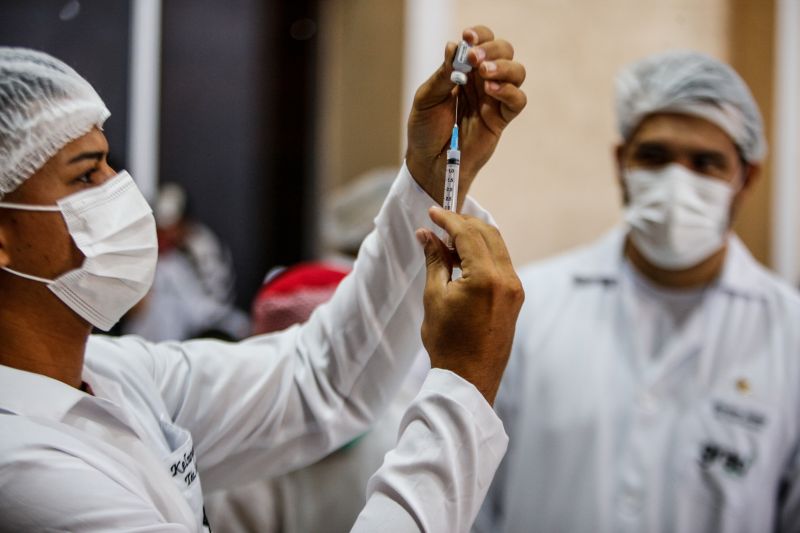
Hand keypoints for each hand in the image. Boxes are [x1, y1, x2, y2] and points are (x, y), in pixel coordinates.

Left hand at [406, 26, 526, 207]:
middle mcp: (482, 81)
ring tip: (484, 72)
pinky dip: (509, 91)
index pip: (481, 43)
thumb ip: (442, 75)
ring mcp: (493, 100)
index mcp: (464, 70)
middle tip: (475, 58)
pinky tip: (491, 90)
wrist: (429, 163)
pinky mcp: (501, 119)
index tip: (468, 36)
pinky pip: (518, 100)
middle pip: (504, 51)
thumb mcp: (426, 99)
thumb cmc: (425, 130)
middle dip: (492, 49)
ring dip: (504, 67)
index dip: (480, 35)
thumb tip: (454, 47)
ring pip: (517, 72)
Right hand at [416, 207, 523, 404]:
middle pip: (488, 234)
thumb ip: (434, 260)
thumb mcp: (434, 297)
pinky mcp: (515, 298)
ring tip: (447, 240)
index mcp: (487, 278)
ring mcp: (515, 289)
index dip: (449, 219)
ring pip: (497, 247)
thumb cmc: (447, 342)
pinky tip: (462, 258)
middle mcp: (507, 279)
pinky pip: (501, 263)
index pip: (468, 234)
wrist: (469, 380)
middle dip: (463, 224)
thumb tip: (426, 234)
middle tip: (439, 223)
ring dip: (474, 237)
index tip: (432, 212)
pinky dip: (482, 253)